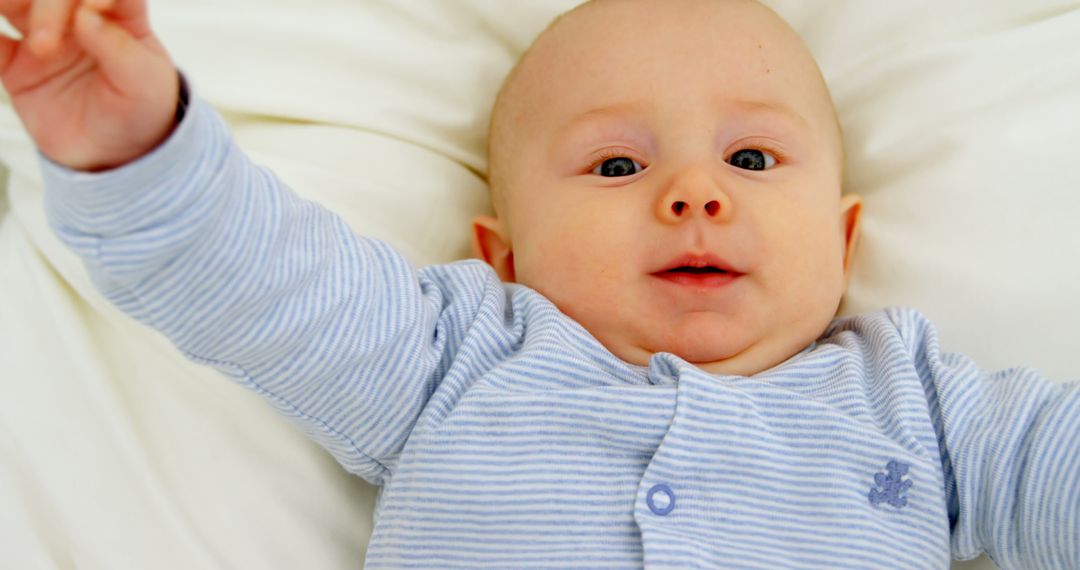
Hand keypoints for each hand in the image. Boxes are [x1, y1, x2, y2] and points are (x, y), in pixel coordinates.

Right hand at [0, 0, 177, 170]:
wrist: (113, 155)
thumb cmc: (141, 112)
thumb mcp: (145, 85)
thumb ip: (119, 49)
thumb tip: (86, 14)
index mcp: (121, 15)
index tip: (93, 9)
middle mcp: (79, 17)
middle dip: (46, 6)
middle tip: (45, 48)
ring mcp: (43, 34)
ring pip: (14, 2)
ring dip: (8, 4)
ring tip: (12, 23)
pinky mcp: (14, 61)